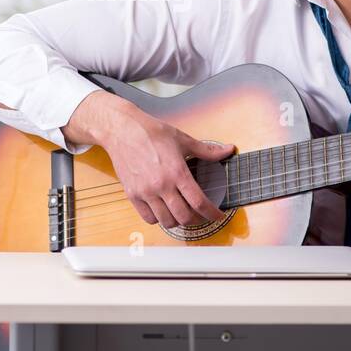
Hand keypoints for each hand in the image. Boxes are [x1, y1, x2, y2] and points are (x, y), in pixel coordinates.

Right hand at [65, 90, 232, 228]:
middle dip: (197, 219)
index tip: (217, 215)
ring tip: (182, 213)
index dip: (212, 213)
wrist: (123, 130)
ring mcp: (146, 192)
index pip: (199, 202)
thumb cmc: (151, 132)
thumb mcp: (183, 139)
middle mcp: (161, 185)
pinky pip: (148, 218)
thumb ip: (207, 150)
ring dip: (177, 221)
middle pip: (184, 217)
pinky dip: (158, 219)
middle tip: (200, 214)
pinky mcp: (132, 194)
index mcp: (177, 172)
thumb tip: (228, 149)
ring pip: (166, 221)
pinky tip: (163, 211)